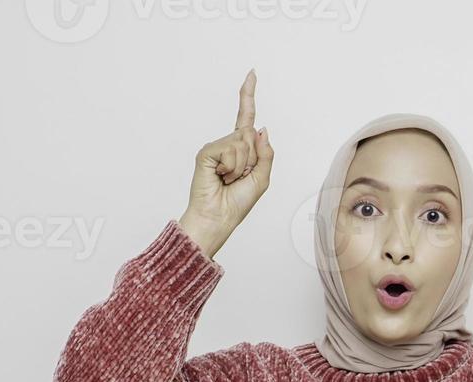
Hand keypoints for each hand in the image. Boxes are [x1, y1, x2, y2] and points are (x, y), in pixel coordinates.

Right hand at [179, 68, 273, 258]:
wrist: (218, 218)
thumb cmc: (237, 203)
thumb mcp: (262, 178)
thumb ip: (265, 153)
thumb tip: (260, 128)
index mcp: (241, 151)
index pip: (245, 118)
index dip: (248, 96)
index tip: (251, 74)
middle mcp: (227, 145)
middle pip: (250, 135)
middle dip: (252, 159)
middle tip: (239, 178)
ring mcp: (215, 147)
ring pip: (242, 143)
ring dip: (242, 165)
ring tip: (229, 179)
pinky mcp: (206, 151)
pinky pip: (230, 149)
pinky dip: (231, 166)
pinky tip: (221, 176)